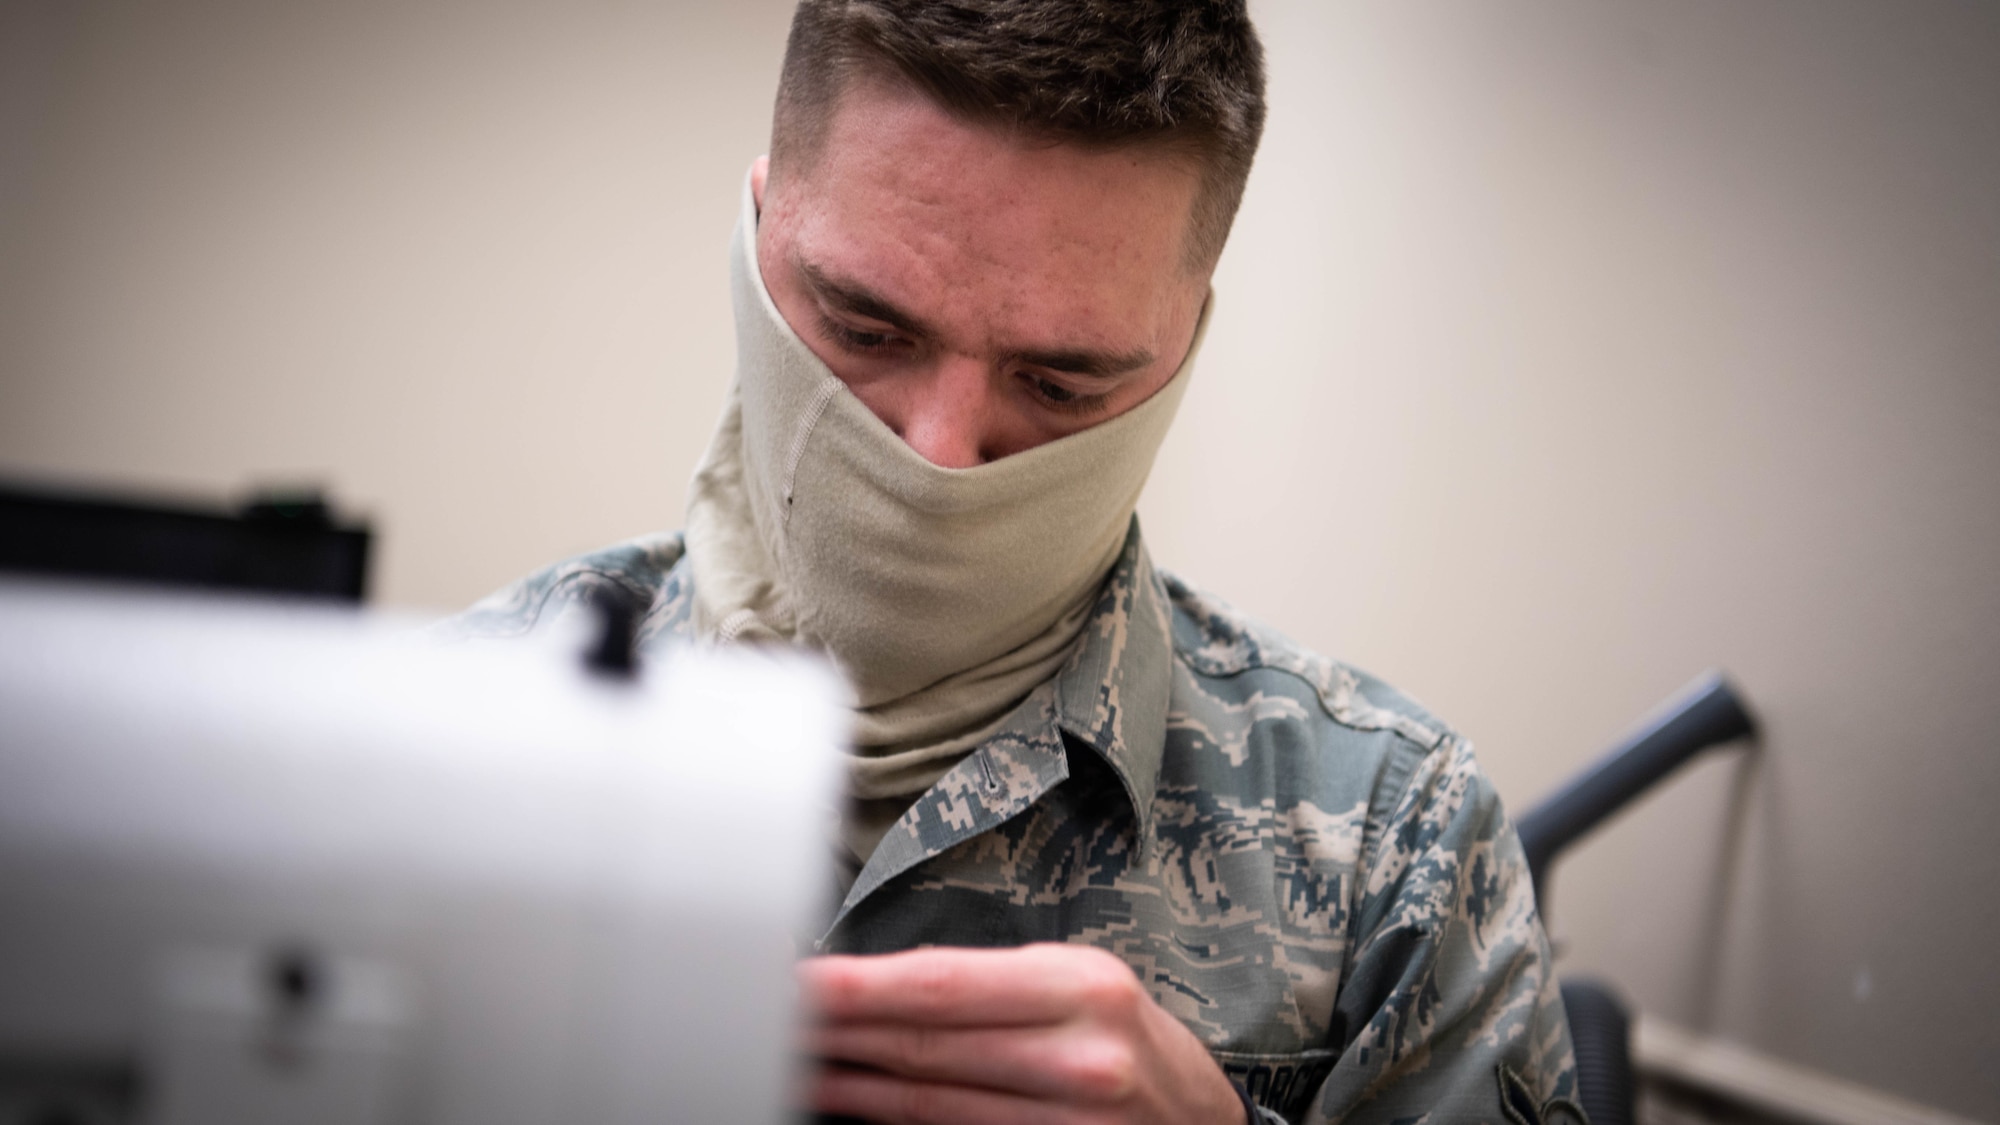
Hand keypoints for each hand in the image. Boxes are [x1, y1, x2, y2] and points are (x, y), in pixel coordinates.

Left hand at [799, 943, 1247, 1124]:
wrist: (1199, 1120)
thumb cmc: (1125, 1037)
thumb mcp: (1075, 981)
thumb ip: (986, 982)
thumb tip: (873, 984)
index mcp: (1081, 988)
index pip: (941, 987)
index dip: (856, 987)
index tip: (792, 981)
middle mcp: (1079, 1062)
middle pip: (922, 1050)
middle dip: (834, 1033)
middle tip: (764, 1016)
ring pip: (924, 1107)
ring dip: (846, 1084)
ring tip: (789, 1060)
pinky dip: (889, 1121)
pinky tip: (848, 1100)